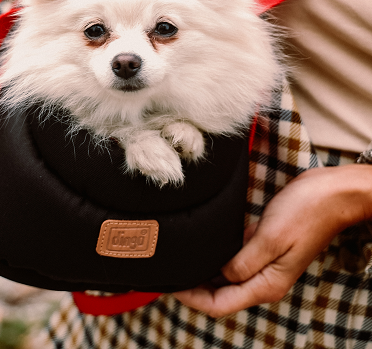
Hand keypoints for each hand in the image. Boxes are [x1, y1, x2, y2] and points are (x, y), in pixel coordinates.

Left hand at [174, 164, 371, 316]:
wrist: (330, 194)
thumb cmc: (304, 213)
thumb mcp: (270, 239)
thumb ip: (243, 263)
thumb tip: (221, 276)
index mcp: (266, 284)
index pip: (219, 304)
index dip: (192, 299)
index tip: (170, 286)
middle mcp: (264, 280)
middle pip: (220, 295)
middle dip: (193, 288)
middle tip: (169, 271)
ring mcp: (264, 265)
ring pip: (226, 279)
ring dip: (203, 274)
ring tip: (180, 261)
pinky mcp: (263, 248)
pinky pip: (235, 262)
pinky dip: (217, 260)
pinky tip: (204, 249)